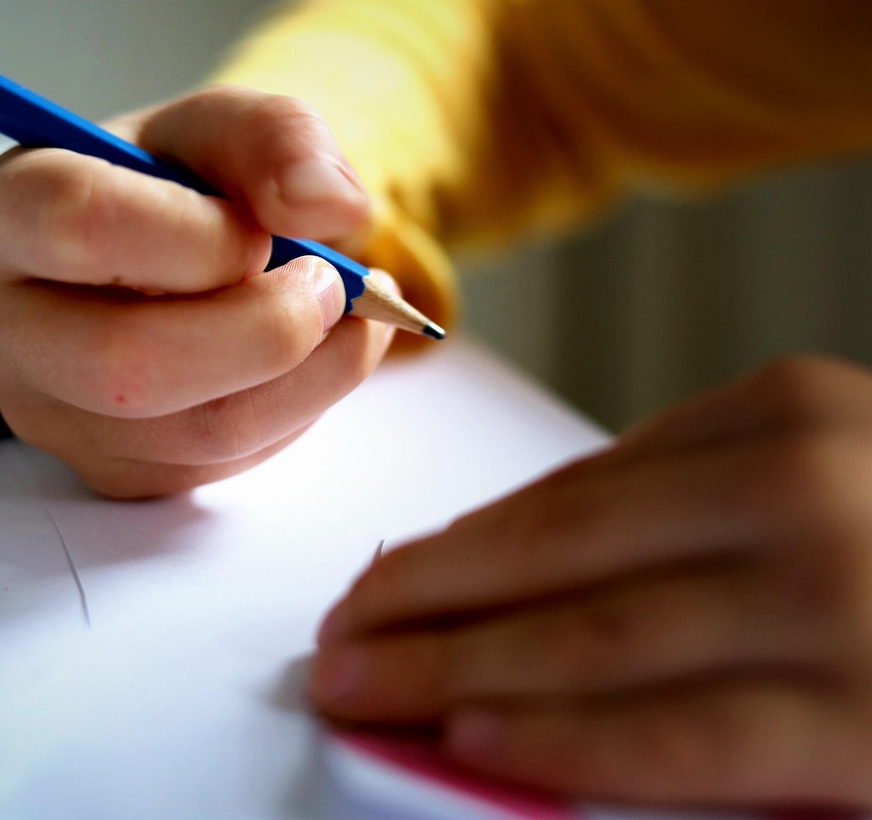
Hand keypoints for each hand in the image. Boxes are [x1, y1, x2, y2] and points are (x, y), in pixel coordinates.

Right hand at [0, 86, 394, 496]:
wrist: (143, 260)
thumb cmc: (166, 187)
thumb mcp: (213, 128)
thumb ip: (275, 137)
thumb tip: (333, 207)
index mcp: (1, 215)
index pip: (80, 225)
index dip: (198, 234)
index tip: (263, 230)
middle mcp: (1, 330)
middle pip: (126, 366)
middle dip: (265, 330)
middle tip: (332, 286)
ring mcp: (49, 417)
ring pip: (194, 432)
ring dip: (309, 376)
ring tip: (352, 316)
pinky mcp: (110, 471)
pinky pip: (223, 462)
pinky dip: (297, 409)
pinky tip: (312, 358)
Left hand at [311, 356, 871, 808]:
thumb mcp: (806, 474)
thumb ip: (667, 502)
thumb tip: (483, 555)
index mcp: (779, 414)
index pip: (565, 494)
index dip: (451, 548)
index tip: (372, 585)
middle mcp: (806, 487)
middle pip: (556, 558)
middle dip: (423, 608)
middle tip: (335, 643)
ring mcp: (842, 598)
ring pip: (594, 640)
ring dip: (456, 673)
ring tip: (365, 690)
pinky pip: (685, 736)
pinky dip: (568, 742)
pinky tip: (477, 742)